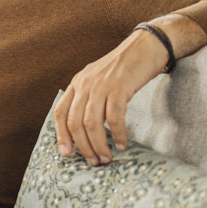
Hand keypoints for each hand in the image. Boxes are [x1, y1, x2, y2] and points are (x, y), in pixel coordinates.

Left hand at [53, 14, 206, 165]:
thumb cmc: (125, 67)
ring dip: (99, 144)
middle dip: (83, 146)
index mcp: (77, 83)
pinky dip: (118, 134)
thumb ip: (89, 99)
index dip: (61, 135)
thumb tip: (85, 130)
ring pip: (92, 123)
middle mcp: (85, 84)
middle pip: (75, 122)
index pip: (60, 112)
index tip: (66, 154)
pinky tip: (123, 144)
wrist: (147, 46)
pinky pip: (114, 117)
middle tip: (93, 161)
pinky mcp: (120, 87)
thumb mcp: (99, 80)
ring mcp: (101, 85)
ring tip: (107, 157)